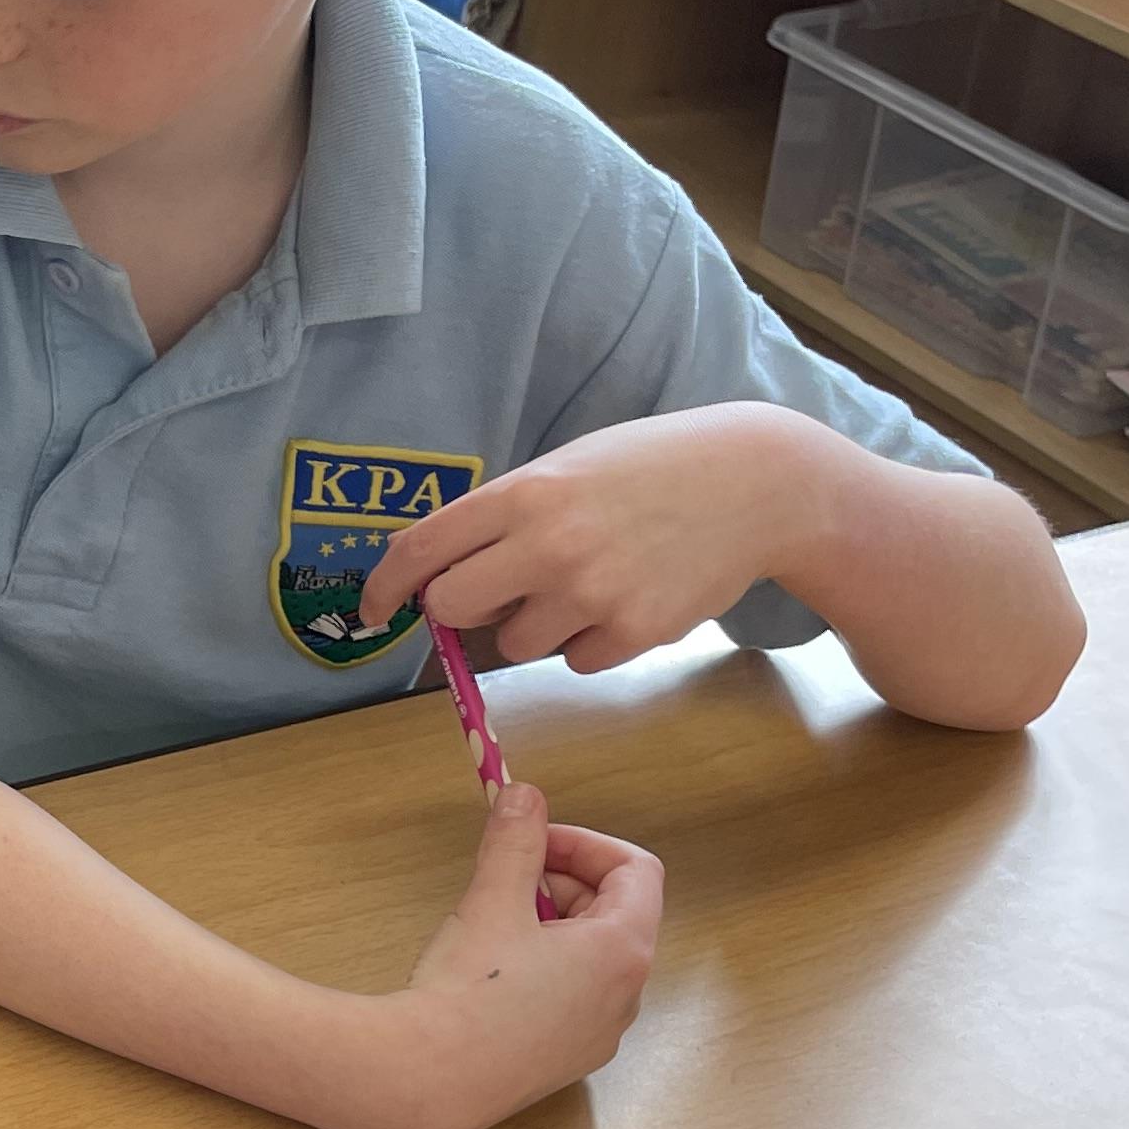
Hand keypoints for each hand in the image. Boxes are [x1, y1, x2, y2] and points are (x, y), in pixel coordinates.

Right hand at [362, 778, 663, 1128]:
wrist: (429, 1080)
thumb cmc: (467, 990)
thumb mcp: (492, 900)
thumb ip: (517, 841)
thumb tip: (524, 794)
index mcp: (623, 951)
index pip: (636, 871)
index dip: (587, 844)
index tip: (535, 841)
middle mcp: (627, 996)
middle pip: (617, 912)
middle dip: (565, 882)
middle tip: (507, 878)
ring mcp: (600, 1034)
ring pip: (595, 956)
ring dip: (555, 924)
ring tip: (495, 924)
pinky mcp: (569, 1060)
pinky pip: (576, 997)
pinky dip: (548, 968)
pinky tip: (494, 975)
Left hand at [364, 407, 828, 673]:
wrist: (755, 484)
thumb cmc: (652, 468)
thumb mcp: (569, 467)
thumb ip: (505, 515)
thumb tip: (438, 573)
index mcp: (524, 493)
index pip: (422, 550)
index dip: (385, 586)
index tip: (373, 610)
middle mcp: (548, 545)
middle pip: (452, 607)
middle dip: (461, 609)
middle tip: (497, 594)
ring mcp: (590, 593)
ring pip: (514, 644)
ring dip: (535, 625)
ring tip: (590, 580)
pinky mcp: (632, 633)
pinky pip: (574, 661)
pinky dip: (589, 641)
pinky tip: (628, 597)